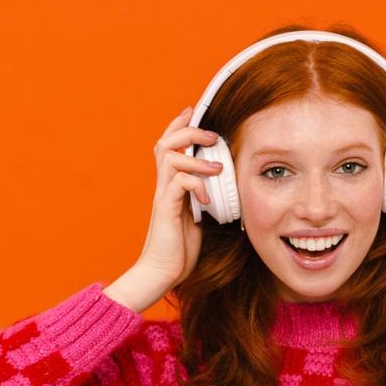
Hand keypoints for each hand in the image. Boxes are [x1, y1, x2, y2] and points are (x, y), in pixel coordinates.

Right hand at [135, 106, 223, 290]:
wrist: (161, 273)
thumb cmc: (179, 249)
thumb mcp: (198, 218)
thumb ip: (205, 198)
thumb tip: (224, 187)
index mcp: (170, 186)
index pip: (168, 146)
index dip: (178, 125)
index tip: (193, 112)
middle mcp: (163, 187)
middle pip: (166, 143)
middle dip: (188, 132)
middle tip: (211, 135)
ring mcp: (163, 197)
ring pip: (170, 158)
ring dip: (196, 157)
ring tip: (218, 167)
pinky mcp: (165, 209)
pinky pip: (178, 183)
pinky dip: (196, 184)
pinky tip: (209, 199)